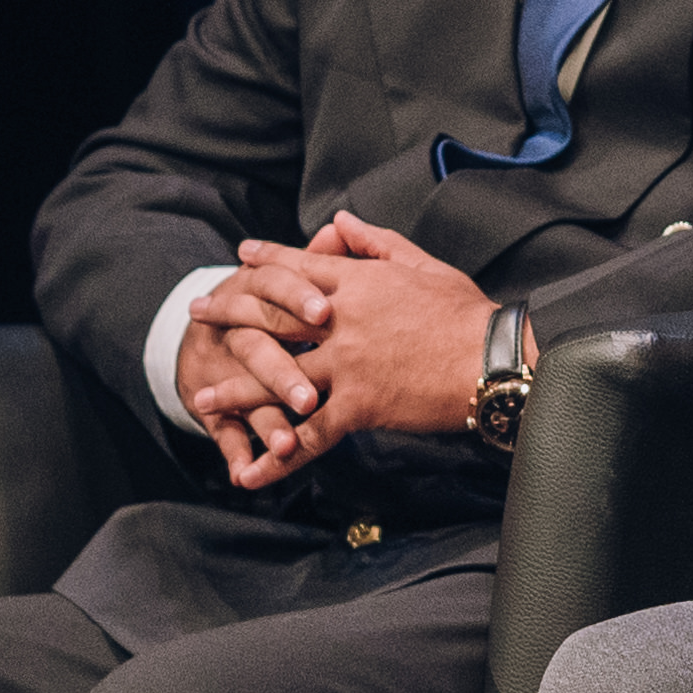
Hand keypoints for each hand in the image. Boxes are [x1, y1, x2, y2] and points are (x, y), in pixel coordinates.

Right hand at [179, 225, 356, 465]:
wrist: (201, 320)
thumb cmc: (268, 297)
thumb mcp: (290, 273)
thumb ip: (318, 255)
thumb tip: (339, 227)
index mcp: (259, 290)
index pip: (276, 289)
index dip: (298, 298)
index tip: (325, 313)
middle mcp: (238, 328)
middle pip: (256, 346)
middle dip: (281, 372)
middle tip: (309, 397)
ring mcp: (226, 368)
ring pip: (244, 394)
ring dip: (264, 420)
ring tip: (286, 445)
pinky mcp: (216, 404)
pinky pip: (223, 431)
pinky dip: (234, 453)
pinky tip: (246, 476)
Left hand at [189, 216, 498, 489]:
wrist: (493, 358)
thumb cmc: (467, 312)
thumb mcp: (423, 265)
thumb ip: (376, 242)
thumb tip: (340, 221)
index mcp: (359, 282)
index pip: (299, 267)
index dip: (266, 260)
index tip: (239, 256)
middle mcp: (341, 321)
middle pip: (272, 315)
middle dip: (230, 312)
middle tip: (198, 313)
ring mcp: (346, 365)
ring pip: (278, 378)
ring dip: (236, 389)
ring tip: (202, 396)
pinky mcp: (358, 406)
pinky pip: (310, 435)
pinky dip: (279, 456)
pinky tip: (252, 471)